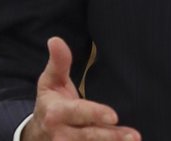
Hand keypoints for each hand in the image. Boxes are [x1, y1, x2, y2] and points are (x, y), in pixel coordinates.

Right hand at [22, 37, 140, 140]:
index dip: (95, 113)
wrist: (37, 134)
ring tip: (133, 139)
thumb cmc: (49, 102)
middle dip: (110, 136)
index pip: (77, 113)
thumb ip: (58, 62)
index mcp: (55, 113)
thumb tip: (55, 40)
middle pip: (89, 136)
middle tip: (133, 135)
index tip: (113, 115)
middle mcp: (61, 134)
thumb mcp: (50, 81)